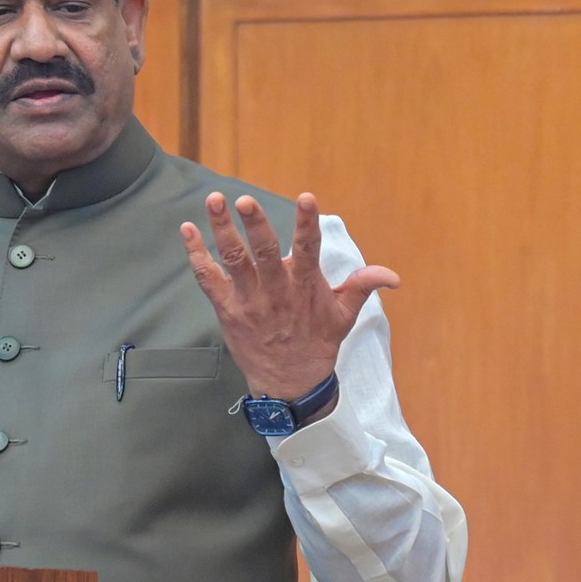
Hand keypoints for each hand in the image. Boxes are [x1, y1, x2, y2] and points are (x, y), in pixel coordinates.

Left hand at [179, 192, 398, 399]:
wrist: (289, 384)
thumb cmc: (316, 343)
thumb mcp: (344, 317)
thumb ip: (361, 288)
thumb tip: (392, 276)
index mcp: (305, 286)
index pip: (308, 249)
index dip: (307, 223)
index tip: (306, 197)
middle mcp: (276, 291)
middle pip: (264, 252)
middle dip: (255, 224)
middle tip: (244, 200)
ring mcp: (249, 301)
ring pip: (234, 260)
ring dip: (222, 229)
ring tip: (214, 200)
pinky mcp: (227, 310)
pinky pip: (208, 279)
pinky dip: (196, 254)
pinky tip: (188, 230)